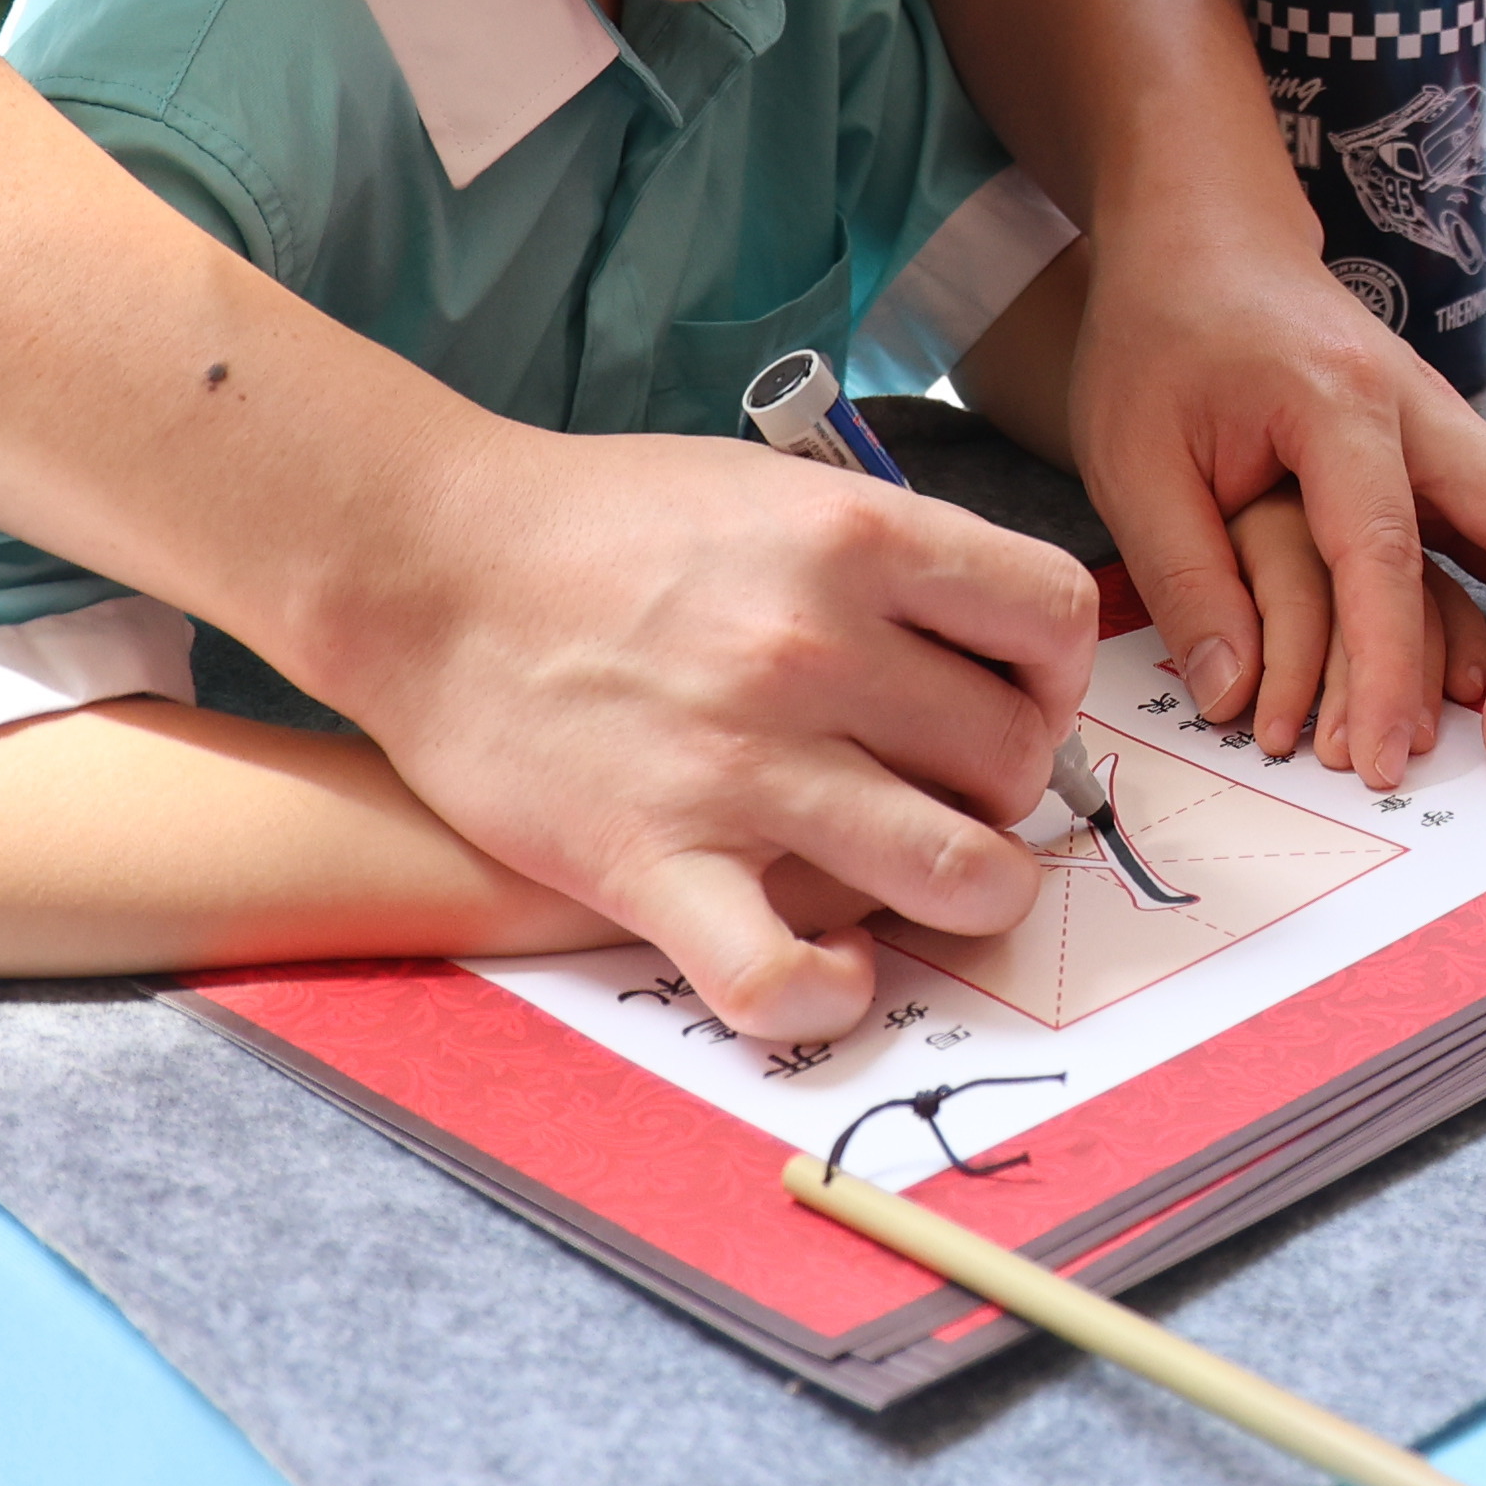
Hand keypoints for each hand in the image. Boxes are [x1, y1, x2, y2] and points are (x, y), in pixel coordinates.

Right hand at [356, 426, 1095, 1041]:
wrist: (427, 565)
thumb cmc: (604, 525)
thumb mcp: (774, 490)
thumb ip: (887, 560)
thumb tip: (995, 648)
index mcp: (855, 537)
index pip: (1055, 618)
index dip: (1058, 673)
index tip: (1018, 695)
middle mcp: (816, 648)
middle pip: (1016, 755)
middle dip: (1011, 789)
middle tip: (954, 792)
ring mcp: (740, 763)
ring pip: (958, 873)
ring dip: (972, 893)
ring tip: (930, 882)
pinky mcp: (655, 862)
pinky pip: (785, 980)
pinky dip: (833, 996)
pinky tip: (833, 970)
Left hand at [1057, 178, 1485, 788]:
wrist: (1209, 239)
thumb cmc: (1165, 333)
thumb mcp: (1130, 453)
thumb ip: (1185, 576)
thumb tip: (1232, 699)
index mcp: (1340, 403)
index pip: (1387, 555)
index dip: (1388, 670)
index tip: (1380, 759)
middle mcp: (1425, 411)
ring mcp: (1454, 429)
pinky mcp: (1457, 454)